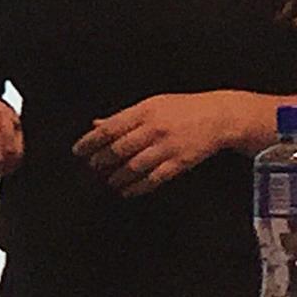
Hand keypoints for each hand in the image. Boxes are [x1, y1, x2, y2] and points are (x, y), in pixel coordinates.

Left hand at [71, 92, 239, 197]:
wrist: (218, 117)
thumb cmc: (182, 108)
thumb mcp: (152, 104)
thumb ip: (124, 116)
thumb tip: (97, 124)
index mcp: (144, 111)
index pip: (110, 127)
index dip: (91, 141)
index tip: (78, 150)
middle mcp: (154, 129)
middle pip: (120, 148)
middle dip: (101, 160)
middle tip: (91, 166)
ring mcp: (167, 147)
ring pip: (134, 166)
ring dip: (117, 176)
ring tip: (108, 181)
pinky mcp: (179, 163)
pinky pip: (154, 179)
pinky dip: (137, 187)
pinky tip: (127, 191)